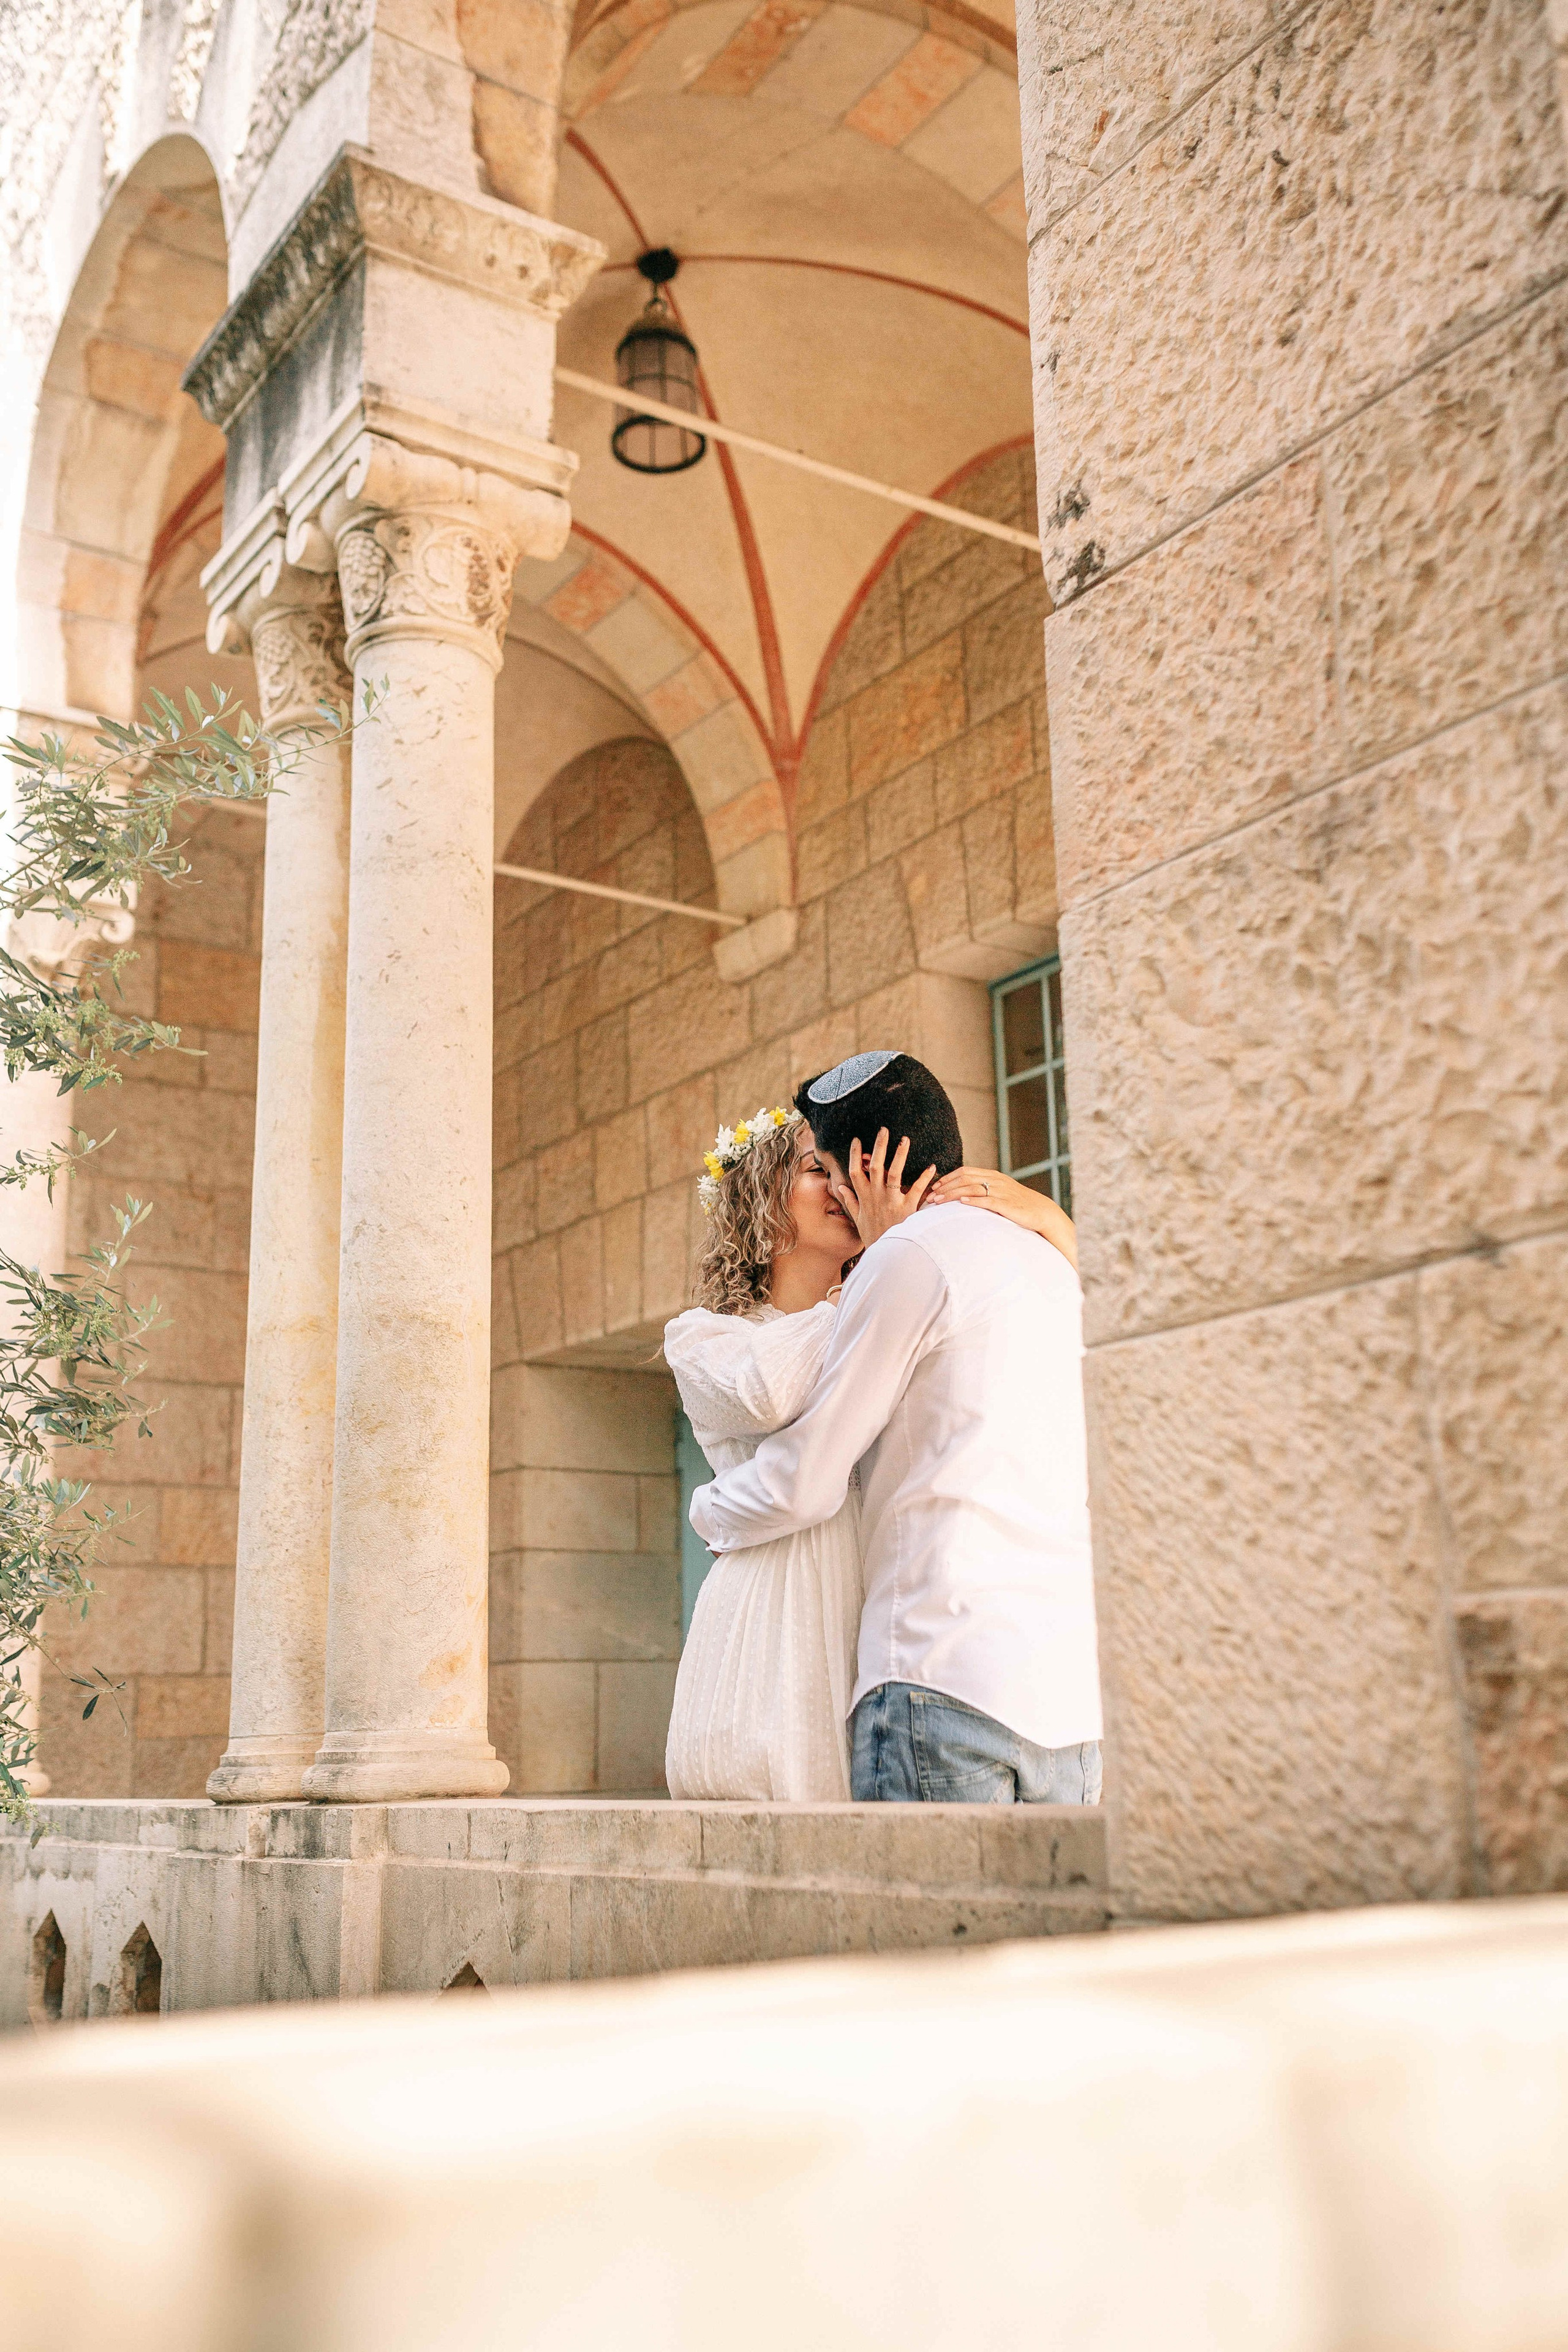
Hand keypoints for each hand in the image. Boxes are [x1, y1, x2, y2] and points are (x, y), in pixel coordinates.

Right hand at [832, 1128, 935, 1246]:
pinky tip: (932, 1166)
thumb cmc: (873, 1236)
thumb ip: (850, 1201)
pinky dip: (925, 1178)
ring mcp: (891, 1201)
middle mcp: (876, 1196)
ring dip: (899, 1155)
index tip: (858, 1139)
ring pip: (894, 1173)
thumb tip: (840, 1188)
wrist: (887, 1254)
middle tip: (884, 1129)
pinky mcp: (907, 1208)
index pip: (855, 1171)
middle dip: (879, 1146)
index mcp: (864, 1197)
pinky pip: (916, 1190)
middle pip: (875, 1166)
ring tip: (905, 1139)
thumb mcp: (857, 1219)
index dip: (855, 1155)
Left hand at [927, 1167, 1077, 1269]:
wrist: (1040, 1211)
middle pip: (964, 1179)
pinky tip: (962, 1203)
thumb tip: (963, 1193)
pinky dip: (973, 1200)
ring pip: (971, 1188)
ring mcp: (1001, 1191)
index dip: (948, 1178)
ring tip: (938, 1201)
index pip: (965, 1171)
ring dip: (952, 1195)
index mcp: (992, 1175)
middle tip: (930, 1196)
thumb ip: (983, 1189)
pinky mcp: (1006, 1204)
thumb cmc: (1017, 1203)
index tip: (934, 1186)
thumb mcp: (1000, 1191)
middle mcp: (995, 1180)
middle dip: (945, 1187)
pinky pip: (987, 1200)